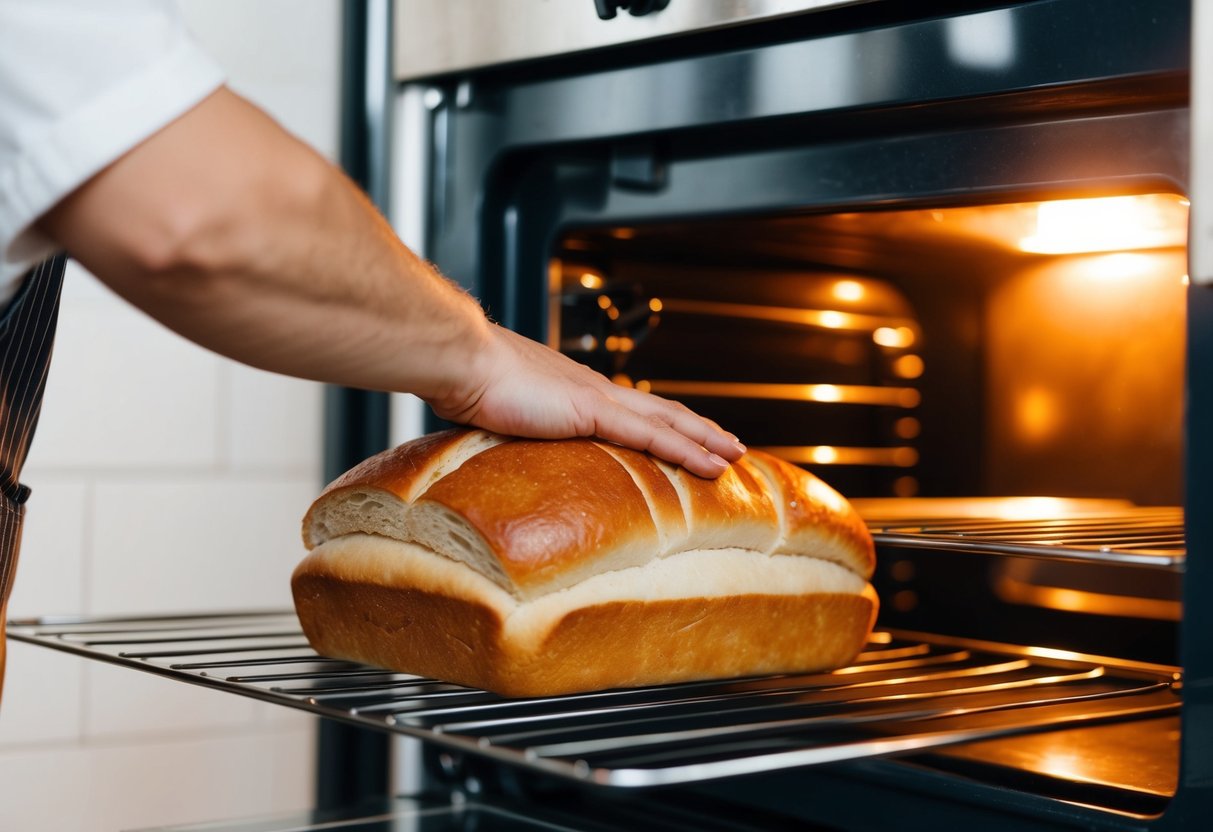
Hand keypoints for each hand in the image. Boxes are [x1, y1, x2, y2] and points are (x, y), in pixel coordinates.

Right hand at [431, 324, 745, 477]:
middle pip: (661, 411)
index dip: (663, 422)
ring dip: (705, 439)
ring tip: (735, 455)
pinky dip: (686, 450)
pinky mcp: (593, 411)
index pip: (631, 408)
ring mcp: (597, 399)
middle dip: (698, 429)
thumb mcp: (498, 412)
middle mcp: (594, 390)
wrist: (460, 359)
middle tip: (731, 444)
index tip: (685, 435)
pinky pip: (652, 436)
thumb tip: (507, 444)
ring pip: (668, 422)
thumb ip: (514, 427)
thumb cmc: (467, 382)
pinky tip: (710, 463)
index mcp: (574, 390)